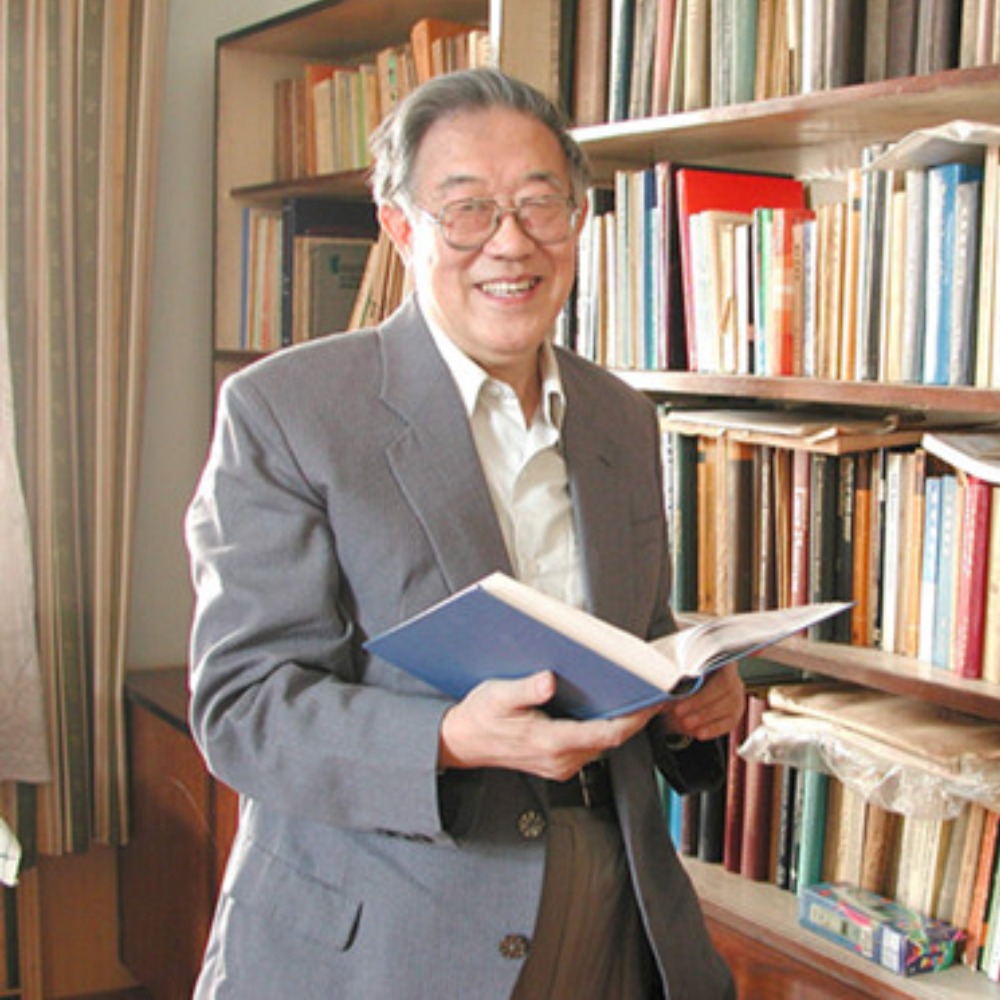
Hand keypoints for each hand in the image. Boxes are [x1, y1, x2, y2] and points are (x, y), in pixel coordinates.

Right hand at [438, 671, 658, 780]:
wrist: (461, 743)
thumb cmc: (480, 716)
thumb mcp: (498, 695)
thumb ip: (525, 690)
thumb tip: (549, 681)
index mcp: (551, 742)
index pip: (606, 733)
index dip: (635, 719)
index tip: (654, 701)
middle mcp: (560, 760)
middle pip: (611, 739)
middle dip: (635, 718)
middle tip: (655, 692)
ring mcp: (560, 765)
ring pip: (603, 745)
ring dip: (621, 724)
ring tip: (637, 697)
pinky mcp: (558, 763)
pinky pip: (590, 747)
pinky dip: (604, 730)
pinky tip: (607, 710)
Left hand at [656, 662, 744, 742]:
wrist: (692, 700)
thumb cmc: (687, 681)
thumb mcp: (681, 674)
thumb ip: (676, 675)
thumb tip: (663, 684)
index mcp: (721, 662)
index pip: (720, 662)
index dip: (705, 670)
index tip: (684, 683)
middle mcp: (733, 679)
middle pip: (723, 686)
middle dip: (699, 700)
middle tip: (679, 710)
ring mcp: (736, 698)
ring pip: (726, 706)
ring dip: (704, 716)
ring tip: (685, 723)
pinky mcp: (734, 715)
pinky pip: (727, 723)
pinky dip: (712, 729)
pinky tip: (699, 733)